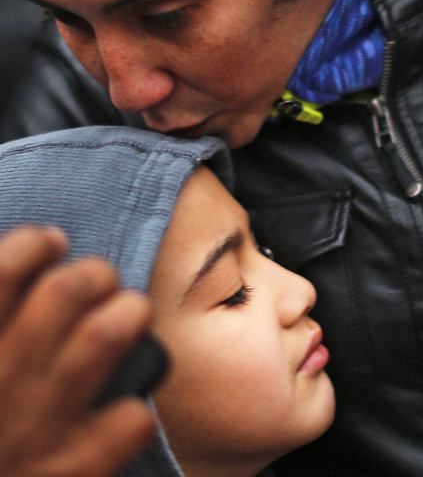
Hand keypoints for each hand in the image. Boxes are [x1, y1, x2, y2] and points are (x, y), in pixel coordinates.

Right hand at [0, 227, 155, 476]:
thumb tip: (22, 275)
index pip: (5, 269)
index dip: (37, 244)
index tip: (51, 243)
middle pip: (68, 289)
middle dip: (96, 274)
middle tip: (99, 283)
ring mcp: (38, 426)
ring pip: (108, 334)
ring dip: (128, 315)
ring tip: (128, 318)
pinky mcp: (73, 467)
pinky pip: (132, 417)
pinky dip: (135, 408)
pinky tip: (123, 408)